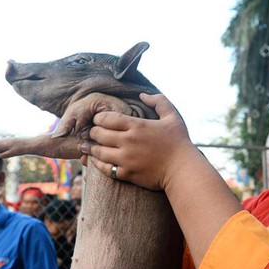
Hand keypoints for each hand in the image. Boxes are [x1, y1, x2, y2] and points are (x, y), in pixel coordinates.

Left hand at [79, 93, 195, 190]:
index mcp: (137, 126)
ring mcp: (126, 159)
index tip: (98, 120)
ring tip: (85, 146)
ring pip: (98, 152)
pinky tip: (95, 161)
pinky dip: (97, 164)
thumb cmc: (179, 142)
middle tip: (92, 132)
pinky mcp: (127, 174)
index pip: (106, 118)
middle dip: (93, 132)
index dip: (98, 118)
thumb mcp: (173, 116)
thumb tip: (142, 94)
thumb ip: (158, 101)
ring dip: (90, 148)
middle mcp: (128, 142)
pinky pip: (105, 169)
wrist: (183, 169)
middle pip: (98, 134)